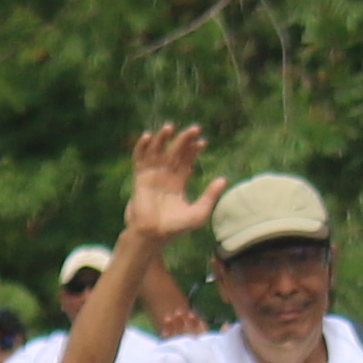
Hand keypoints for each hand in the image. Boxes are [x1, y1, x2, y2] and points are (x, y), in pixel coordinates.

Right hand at [121, 124, 217, 248]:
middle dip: (184, 140)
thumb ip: (210, 195)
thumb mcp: (199, 212)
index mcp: (178, 182)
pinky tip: (147, 136)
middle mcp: (165, 176)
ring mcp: (152, 176)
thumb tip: (223, 179)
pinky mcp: (140, 179)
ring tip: (170, 127)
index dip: (194, 150)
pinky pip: (139, 159)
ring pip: (157, 152)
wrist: (154, 236)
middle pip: (175, 152)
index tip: (203, 141)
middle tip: (195, 128)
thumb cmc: (176, 228)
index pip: (187, 161)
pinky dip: (141, 147)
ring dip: (162, 139)